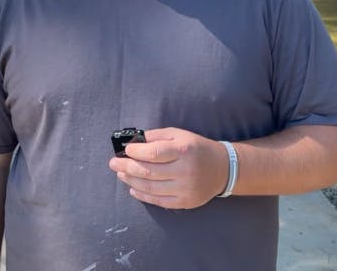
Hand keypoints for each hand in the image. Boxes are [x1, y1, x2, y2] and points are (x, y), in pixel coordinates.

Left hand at [107, 127, 228, 208]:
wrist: (222, 169)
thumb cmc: (196, 148)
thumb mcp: (180, 134)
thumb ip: (157, 136)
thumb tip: (134, 141)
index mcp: (184, 150)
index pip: (153, 153)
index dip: (135, 152)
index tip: (125, 150)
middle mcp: (185, 171)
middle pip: (149, 172)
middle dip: (127, 167)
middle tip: (113, 163)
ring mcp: (185, 189)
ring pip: (151, 188)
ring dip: (131, 181)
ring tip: (121, 174)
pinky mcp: (185, 202)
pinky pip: (159, 201)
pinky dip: (143, 195)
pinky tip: (133, 189)